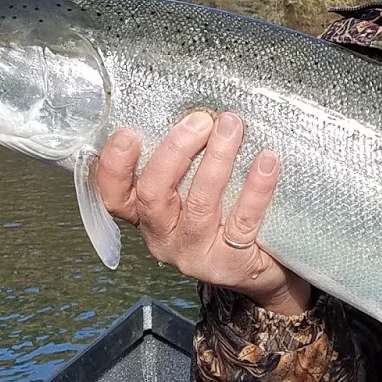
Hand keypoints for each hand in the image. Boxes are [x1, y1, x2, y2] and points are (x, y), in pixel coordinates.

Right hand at [95, 111, 311, 316]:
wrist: (261, 270)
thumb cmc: (222, 218)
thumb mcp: (191, 194)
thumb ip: (183, 164)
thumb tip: (197, 110)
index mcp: (147, 216)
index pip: (115, 195)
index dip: (114, 167)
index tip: (128, 134)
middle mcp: (163, 237)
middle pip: (154, 194)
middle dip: (175, 151)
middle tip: (200, 120)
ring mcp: (195, 253)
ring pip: (199, 204)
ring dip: (216, 160)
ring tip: (232, 127)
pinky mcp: (230, 264)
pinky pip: (242, 221)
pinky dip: (256, 188)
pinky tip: (267, 161)